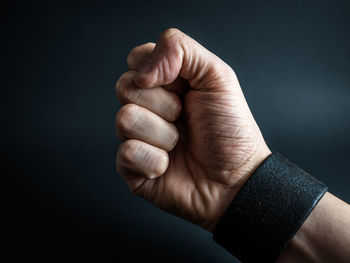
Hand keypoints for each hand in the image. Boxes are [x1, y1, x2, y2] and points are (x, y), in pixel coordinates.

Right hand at [115, 28, 270, 231]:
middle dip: (164, 104)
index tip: (183, 86)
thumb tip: (141, 72)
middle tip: (185, 117)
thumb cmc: (230, 130)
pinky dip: (155, 160)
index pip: (137, 59)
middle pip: (125, 86)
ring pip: (125, 119)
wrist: (236, 179)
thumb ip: (180, 50)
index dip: (158, 70)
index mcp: (165, 83)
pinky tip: (169, 166)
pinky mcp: (131, 165)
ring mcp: (137, 136)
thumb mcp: (217, 76)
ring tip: (180, 143)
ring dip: (163, 134)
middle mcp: (147, 107)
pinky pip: (127, 152)